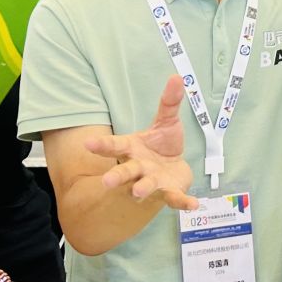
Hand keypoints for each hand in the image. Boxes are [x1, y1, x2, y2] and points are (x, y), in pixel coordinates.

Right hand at [84, 76, 197, 211]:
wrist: (173, 168)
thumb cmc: (162, 145)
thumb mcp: (166, 121)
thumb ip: (169, 102)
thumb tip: (176, 77)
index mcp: (132, 149)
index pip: (114, 145)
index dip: (101, 145)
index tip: (87, 144)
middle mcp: (138, 168)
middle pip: (125, 171)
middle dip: (116, 176)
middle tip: (106, 182)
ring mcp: (152, 181)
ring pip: (144, 186)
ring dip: (141, 189)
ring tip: (137, 192)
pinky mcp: (168, 192)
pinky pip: (175, 199)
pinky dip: (183, 202)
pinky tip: (194, 204)